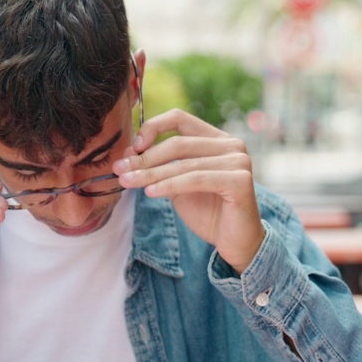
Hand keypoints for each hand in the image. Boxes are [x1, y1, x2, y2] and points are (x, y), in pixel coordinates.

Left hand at [113, 109, 263, 273]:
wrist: (235, 242)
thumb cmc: (208, 213)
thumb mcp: (177, 185)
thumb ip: (160, 167)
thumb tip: (129, 154)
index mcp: (216, 139)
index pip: (179, 118)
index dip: (153, 128)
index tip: (133, 148)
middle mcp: (231, 145)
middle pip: (178, 143)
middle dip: (145, 158)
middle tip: (120, 170)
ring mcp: (238, 161)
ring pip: (184, 163)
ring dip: (151, 173)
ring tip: (128, 182)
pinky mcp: (240, 180)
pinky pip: (196, 179)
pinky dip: (170, 185)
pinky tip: (150, 192)